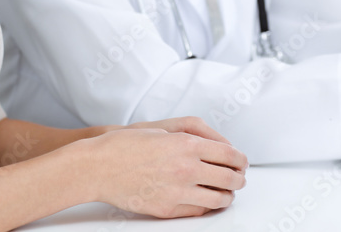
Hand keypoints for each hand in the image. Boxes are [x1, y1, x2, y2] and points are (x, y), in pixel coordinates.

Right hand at [80, 119, 247, 218]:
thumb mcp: (165, 130)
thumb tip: (221, 148)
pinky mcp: (167, 209)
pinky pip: (198, 211)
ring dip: (227, 196)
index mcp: (186, 145)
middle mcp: (185, 168)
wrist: (99, 166)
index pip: (230, 155)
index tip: (242, 162)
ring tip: (226, 193)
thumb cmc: (127, 144)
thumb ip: (196, 137)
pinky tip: (206, 201)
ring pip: (218, 199)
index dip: (241, 160)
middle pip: (229, 179)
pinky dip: (208, 206)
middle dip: (238, 179)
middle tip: (239, 178)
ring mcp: (177, 191)